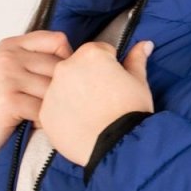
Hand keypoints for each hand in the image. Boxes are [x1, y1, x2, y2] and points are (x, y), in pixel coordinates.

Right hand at [0, 30, 72, 166]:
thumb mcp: (11, 75)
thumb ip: (37, 63)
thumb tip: (81, 63)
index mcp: (10, 46)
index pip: (57, 40)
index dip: (69, 61)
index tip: (65, 82)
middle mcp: (8, 57)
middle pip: (60, 67)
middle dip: (65, 91)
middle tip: (57, 109)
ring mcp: (7, 77)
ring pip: (55, 90)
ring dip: (57, 109)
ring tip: (47, 119)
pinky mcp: (8, 100)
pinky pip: (45, 111)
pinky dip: (47, 124)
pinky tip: (38, 128)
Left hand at [39, 38, 154, 167]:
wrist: (117, 146)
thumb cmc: (131, 112)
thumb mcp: (139, 82)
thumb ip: (136, 60)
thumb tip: (145, 44)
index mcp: (90, 54)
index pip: (98, 52)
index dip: (109, 67)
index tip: (114, 82)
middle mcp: (65, 67)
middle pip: (76, 67)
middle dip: (87, 78)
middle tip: (102, 100)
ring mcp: (52, 90)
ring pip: (61, 88)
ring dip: (73, 95)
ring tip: (91, 114)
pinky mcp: (45, 113)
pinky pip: (54, 109)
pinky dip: (64, 114)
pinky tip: (80, 124)